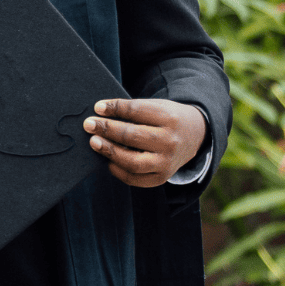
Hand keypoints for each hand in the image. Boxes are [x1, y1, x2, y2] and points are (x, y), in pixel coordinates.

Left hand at [85, 97, 206, 187]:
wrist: (195, 135)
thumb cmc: (167, 119)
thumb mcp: (157, 106)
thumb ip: (132, 110)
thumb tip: (100, 112)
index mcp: (170, 119)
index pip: (137, 112)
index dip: (115, 109)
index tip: (97, 108)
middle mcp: (170, 142)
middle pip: (133, 137)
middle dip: (107, 130)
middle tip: (89, 125)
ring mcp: (167, 163)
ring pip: (133, 162)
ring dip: (110, 152)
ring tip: (94, 143)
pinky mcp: (162, 177)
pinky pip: (135, 179)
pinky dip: (118, 171)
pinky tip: (108, 160)